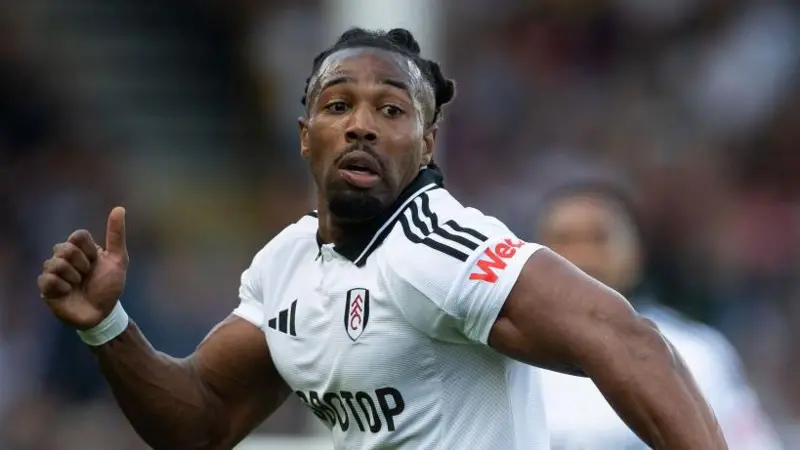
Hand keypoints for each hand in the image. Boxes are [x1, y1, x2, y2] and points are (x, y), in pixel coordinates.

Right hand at [37, 207, 128, 329]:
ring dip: (73, 277)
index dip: (89, 250)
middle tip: (87, 276)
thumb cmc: (110, 286)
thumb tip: (119, 208)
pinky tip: (68, 292)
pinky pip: (47, 279)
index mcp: (81, 249)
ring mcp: (54, 272)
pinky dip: (62, 286)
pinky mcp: (46, 288)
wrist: (103, 313)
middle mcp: (65, 258)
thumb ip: (117, 235)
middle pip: (64, 248)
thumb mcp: (119, 260)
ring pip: (54, 263)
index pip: (78, 235)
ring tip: (78, 285)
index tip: (97, 262)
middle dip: (82, 265)